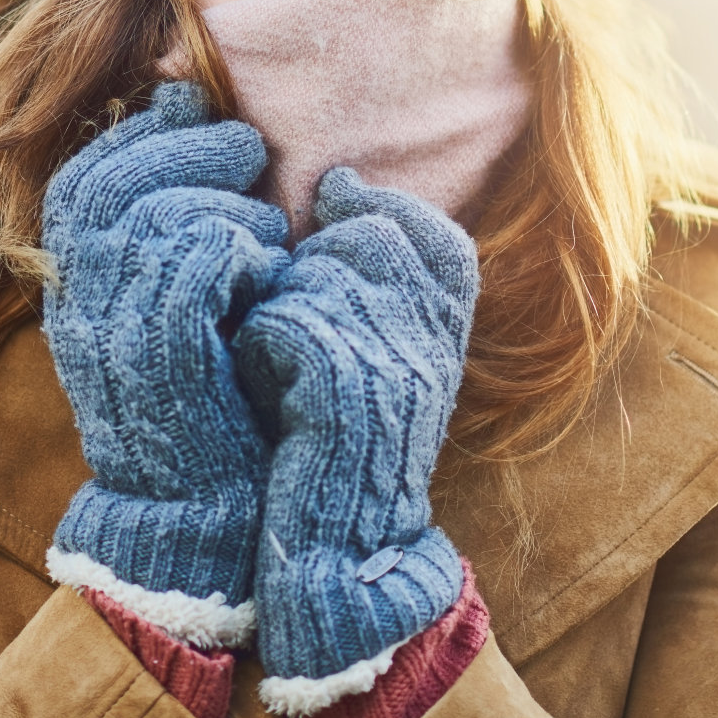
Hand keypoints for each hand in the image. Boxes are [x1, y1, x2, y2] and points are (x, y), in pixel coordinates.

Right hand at [41, 80, 289, 639]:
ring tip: (267, 235)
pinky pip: (200, 249)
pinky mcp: (159, 346)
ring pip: (161, 208)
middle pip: (117, 176)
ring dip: (228, 203)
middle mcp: (77, 295)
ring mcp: (110, 320)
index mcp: (74, 277)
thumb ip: (163, 211)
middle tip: (251, 151)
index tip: (202, 117)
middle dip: (191, 146)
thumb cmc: (209, 384)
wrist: (205, 507)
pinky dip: (243, 248)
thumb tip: (181, 97)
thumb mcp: (170, 291)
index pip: (90, 170)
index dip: (150, 131)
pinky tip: (263, 277)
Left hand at [233, 166, 478, 699]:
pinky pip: (279, 317)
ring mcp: (396, 352)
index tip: (337, 228)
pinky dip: (260, 347)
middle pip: (359, 238)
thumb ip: (377, 256)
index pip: (427, 228)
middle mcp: (438, 330)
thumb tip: (338, 178)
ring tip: (289, 371)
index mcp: (457, 320)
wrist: (340, 538)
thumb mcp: (384, 335)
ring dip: (281, 311)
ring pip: (309, 275)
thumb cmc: (344, 424)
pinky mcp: (342, 381)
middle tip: (308, 339)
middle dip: (315, 273)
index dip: (373, 218)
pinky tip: (272, 391)